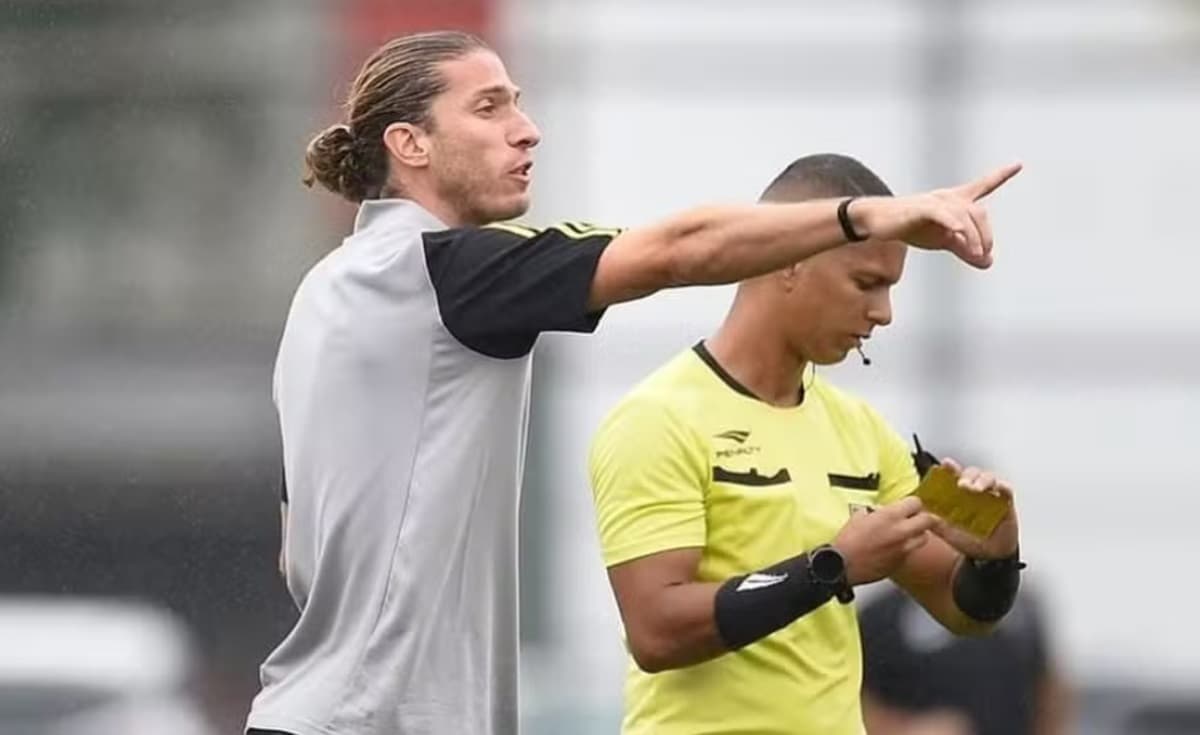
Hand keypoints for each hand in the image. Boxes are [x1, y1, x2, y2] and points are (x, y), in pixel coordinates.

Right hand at [832, 496, 937, 585]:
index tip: (909, 506)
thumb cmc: (847, 542)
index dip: (912, 504)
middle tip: (919, 518)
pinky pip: (911, 551)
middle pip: (928, 519)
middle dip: (924, 517)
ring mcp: (904, 548)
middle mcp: (901, 531)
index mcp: (889, 516)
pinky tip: (896, 547)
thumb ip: (873, 512)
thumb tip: (878, 512)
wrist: (842, 565)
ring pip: (924, 537)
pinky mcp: (901, 562)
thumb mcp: (857, 517)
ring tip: (910, 533)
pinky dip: (907, 548)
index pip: (915, 503)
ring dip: (919, 533)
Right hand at [854, 162, 1022, 269]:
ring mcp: (936, 201)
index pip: (982, 186)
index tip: (1017, 165)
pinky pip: (944, 215)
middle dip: (985, 234)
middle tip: (983, 255)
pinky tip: (959, 235)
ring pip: (965, 216)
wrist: (878, 222)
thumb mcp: (943, 240)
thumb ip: (966, 250)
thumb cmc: (911, 227)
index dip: (1001, 175)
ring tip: (975, 254)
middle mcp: (948, 197)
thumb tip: (988, 262)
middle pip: (978, 212)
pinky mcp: (923, 208)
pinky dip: (955, 225)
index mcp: (954, 201)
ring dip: (974, 237)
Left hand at [929, 458, 1019, 559]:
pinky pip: (1007, 490)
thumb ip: (935, 522)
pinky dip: (1004, 487)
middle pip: (972, 473)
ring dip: (982, 480)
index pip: (955, 476)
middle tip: (961, 484)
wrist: (988, 556)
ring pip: (989, 477)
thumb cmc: (968, 540)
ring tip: (976, 489)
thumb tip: (920, 513)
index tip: (946, 464)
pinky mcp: (1006, 503)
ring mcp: (991, 496)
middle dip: (966, 475)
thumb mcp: (948, 532)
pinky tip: (1000, 488)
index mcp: (960, 494)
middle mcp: (975, 491)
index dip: (951, 468)